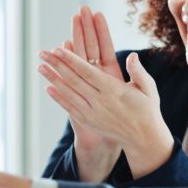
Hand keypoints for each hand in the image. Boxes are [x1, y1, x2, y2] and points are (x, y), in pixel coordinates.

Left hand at [38, 47, 174, 177]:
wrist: (142, 138)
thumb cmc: (147, 109)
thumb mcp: (148, 89)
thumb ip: (138, 72)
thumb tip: (132, 55)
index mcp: (113, 90)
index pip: (87, 71)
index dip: (71, 60)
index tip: (58, 49)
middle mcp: (99, 101)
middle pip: (73, 80)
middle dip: (56, 65)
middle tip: (43, 53)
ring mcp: (92, 113)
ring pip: (68, 93)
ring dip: (52, 79)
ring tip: (40, 67)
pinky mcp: (88, 121)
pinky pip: (69, 108)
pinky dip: (58, 98)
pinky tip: (48, 88)